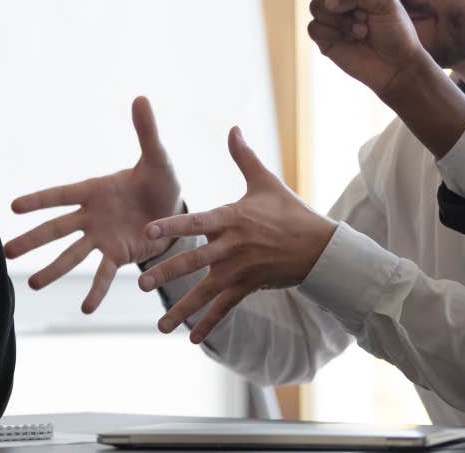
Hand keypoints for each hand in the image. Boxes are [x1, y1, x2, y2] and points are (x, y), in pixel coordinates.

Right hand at [4, 97, 180, 312]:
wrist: (176, 210)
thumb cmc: (161, 180)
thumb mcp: (158, 157)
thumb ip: (146, 131)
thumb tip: (141, 98)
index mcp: (94, 190)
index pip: (61, 195)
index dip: (39, 201)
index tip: (13, 207)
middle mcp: (91, 216)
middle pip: (57, 229)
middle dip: (33, 241)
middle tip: (7, 253)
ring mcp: (102, 238)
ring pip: (72, 255)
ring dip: (53, 270)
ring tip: (34, 285)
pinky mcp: (118, 255)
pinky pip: (104, 274)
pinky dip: (96, 290)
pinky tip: (86, 309)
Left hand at [138, 126, 335, 343]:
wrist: (322, 247)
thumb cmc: (290, 212)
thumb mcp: (266, 182)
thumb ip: (243, 157)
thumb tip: (232, 128)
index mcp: (231, 219)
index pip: (197, 222)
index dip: (172, 226)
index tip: (148, 231)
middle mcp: (232, 246)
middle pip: (195, 261)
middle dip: (168, 273)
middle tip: (142, 283)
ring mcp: (241, 270)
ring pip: (207, 291)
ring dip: (182, 309)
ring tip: (160, 325)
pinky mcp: (249, 287)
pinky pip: (226, 308)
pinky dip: (209, 323)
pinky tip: (191, 338)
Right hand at [289, 0, 432, 94]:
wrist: (396, 65)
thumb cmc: (397, 30)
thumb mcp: (386, 0)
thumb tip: (329, 3)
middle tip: (360, 10)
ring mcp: (329, 15)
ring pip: (316, 5)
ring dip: (341, 20)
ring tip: (361, 30)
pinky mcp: (322, 35)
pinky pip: (313, 26)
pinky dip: (333, 33)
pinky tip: (351, 40)